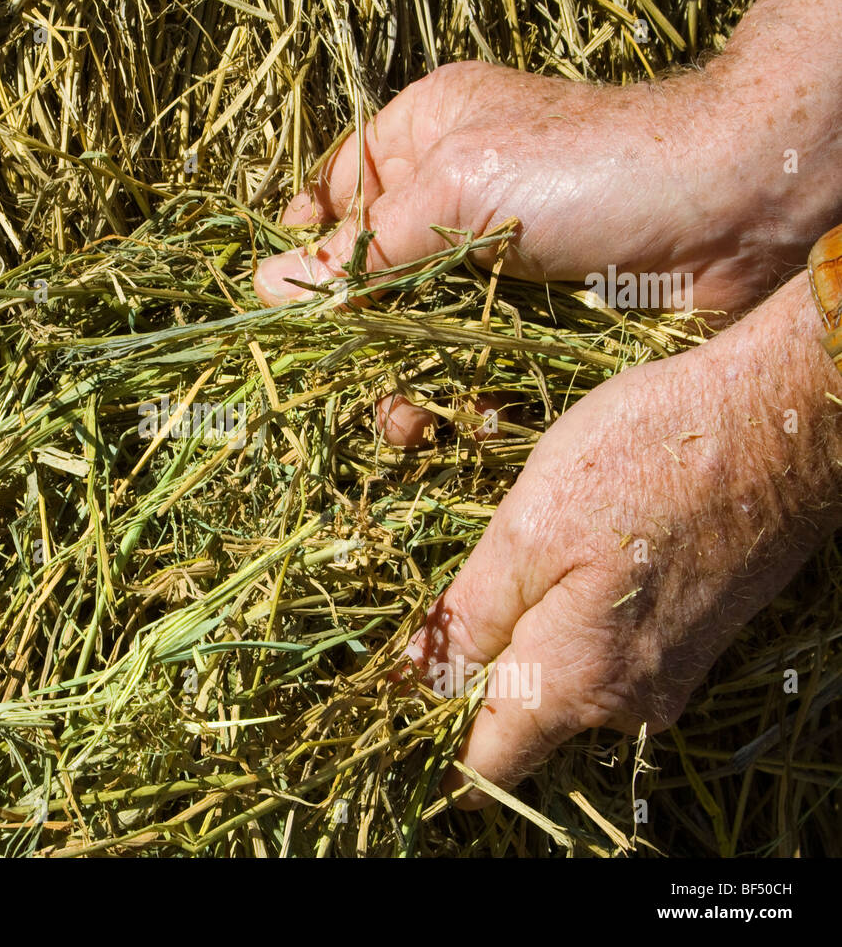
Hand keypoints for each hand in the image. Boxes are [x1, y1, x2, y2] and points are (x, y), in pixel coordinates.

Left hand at [404, 274, 841, 806]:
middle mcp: (627, 702)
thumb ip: (471, 617)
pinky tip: (571, 555)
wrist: (783, 421)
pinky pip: (604, 652)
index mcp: (575, 684)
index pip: (489, 761)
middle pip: (521, 717)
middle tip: (447, 597)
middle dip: (474, 670)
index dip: (434, 741)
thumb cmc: (646, 461)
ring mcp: (666, 674)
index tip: (399, 704)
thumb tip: (422, 681)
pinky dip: (570, 619)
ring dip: (525, 634)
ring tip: (519, 555)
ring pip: (562, 677)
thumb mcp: (528, 530)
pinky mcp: (690, 639)